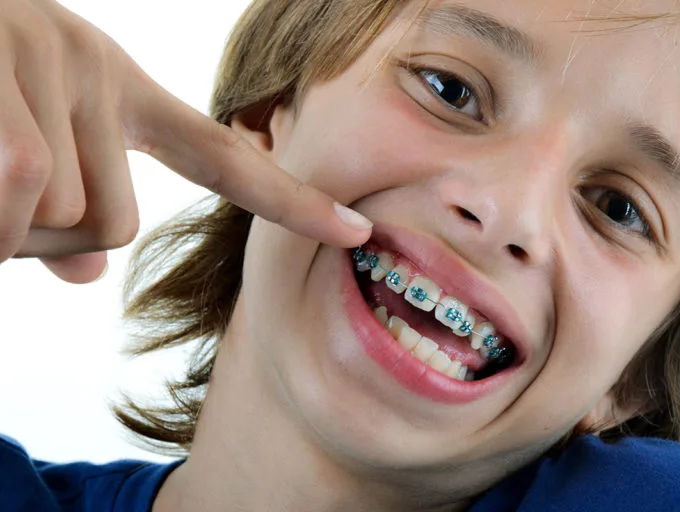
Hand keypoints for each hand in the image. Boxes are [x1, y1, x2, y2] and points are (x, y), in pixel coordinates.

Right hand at [0, 0, 371, 283]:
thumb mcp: (16, 145)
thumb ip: (64, 209)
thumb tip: (84, 277)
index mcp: (116, 87)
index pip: (224, 158)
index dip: (291, 202)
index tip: (356, 233)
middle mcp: (95, 68)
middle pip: (113, 224)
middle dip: (44, 237)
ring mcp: (54, 64)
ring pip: (65, 219)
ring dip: (2, 224)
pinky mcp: (6, 73)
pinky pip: (19, 200)